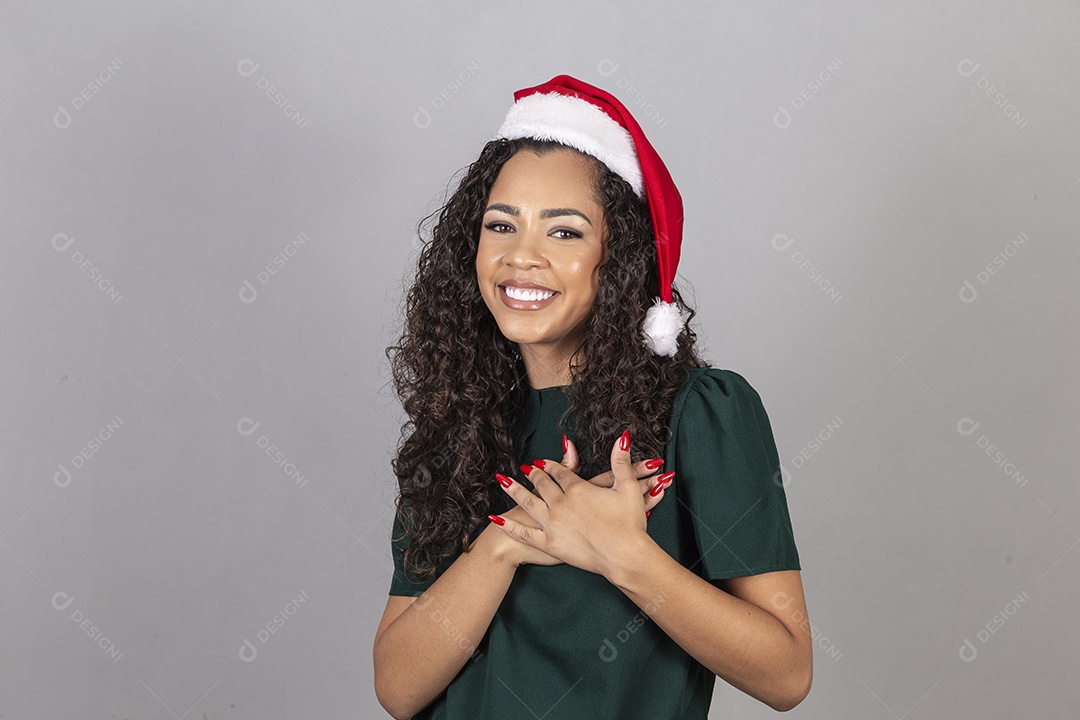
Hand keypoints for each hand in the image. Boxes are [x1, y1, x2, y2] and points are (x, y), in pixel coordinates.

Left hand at [490, 430, 673, 577]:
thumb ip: (621, 461)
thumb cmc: (630, 524)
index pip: (560, 472)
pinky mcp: (550, 544)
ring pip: (529, 503)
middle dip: (533, 475)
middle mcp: (561, 504)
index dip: (551, 465)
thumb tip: (622, 436)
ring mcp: (553, 524)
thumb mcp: (628, 487)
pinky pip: (525, 533)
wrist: (625, 557)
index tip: (542, 461)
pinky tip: (496, 519)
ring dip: (515, 491)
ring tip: (503, 481)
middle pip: (543, 485)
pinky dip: (509, 526)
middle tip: (525, 468)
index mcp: (578, 489)